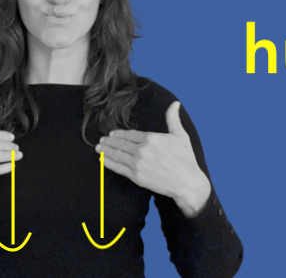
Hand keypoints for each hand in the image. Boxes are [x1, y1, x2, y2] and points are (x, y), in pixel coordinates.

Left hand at [97, 101, 211, 217]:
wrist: (186, 182)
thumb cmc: (185, 158)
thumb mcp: (180, 135)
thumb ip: (173, 118)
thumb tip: (175, 103)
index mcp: (152, 138)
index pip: (131, 134)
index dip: (120, 134)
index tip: (112, 133)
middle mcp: (143, 150)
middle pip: (122, 144)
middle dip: (110, 141)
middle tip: (101, 140)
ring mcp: (138, 164)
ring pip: (118, 155)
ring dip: (106, 151)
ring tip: (99, 148)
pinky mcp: (136, 177)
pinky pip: (119, 168)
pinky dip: (109, 163)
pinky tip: (103, 160)